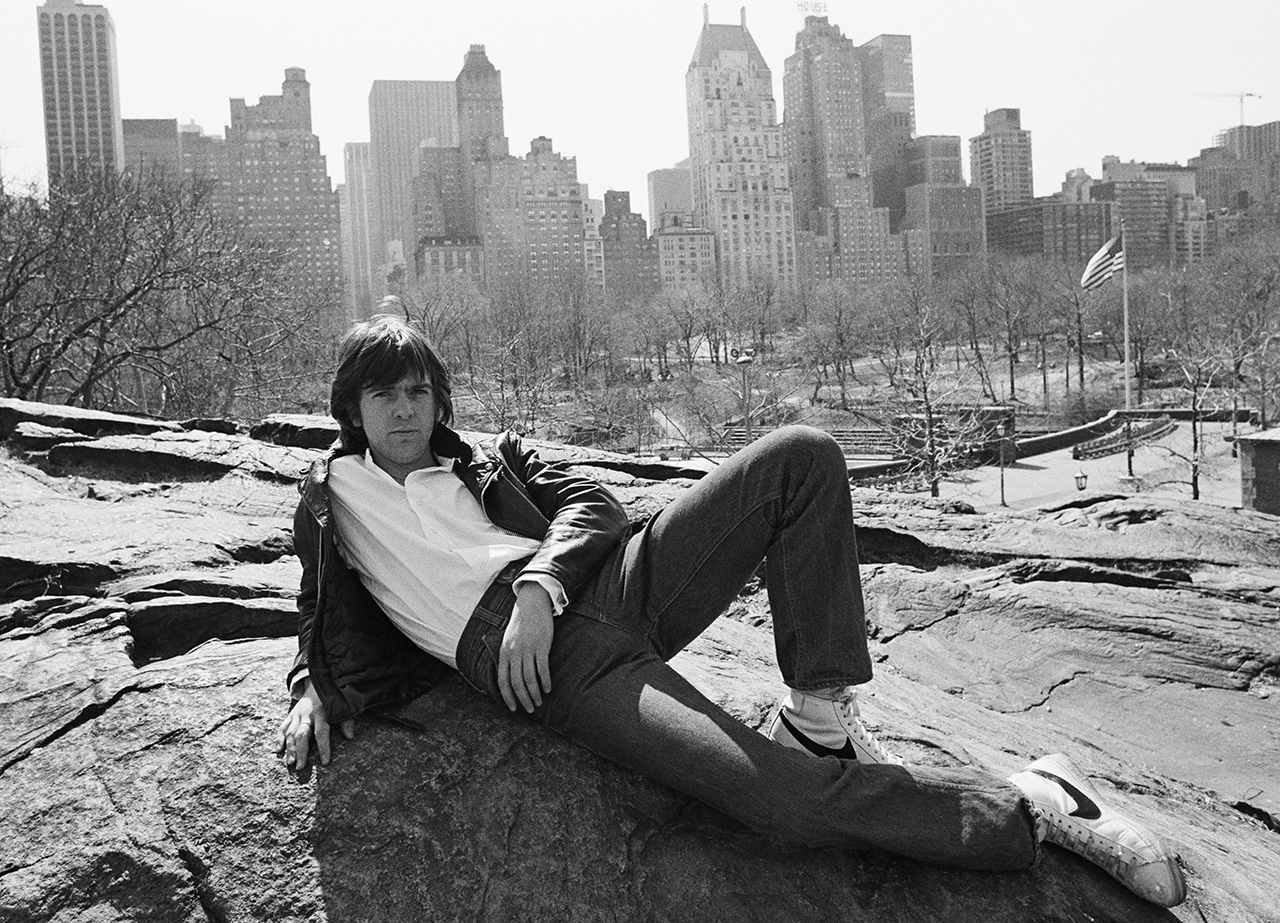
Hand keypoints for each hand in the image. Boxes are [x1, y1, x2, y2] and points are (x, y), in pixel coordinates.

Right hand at [276, 679, 354, 769]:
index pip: (322, 732)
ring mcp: (297, 714)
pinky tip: (278, 750)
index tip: (325, 762)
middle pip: (302, 734)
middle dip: (301, 751)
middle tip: (300, 767)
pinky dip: (279, 738)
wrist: (318, 682)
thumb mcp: (342, 707)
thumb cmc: (333, 698)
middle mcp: (308, 714)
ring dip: (290, 748)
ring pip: (290, 732)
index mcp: (322, 712)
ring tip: (290, 763)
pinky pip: (283, 727)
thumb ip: (346, 721)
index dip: (324, 747)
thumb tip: (350, 736)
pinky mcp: (291, 714)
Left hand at [498, 583, 555, 712]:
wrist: (532, 603)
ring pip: (529, 679)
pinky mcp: (541, 646)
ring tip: (539, 702)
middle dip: (523, 699)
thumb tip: (510, 675)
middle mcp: (514, 653)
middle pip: (516, 683)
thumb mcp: (509, 640)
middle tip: (530, 709)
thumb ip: (508, 656)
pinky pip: (542, 669)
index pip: (503, 680)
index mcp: (504, 653)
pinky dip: (545, 681)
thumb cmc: (522, 624)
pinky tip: (548, 688)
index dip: (507, 696)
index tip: (513, 708)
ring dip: (534, 694)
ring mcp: (528, 650)